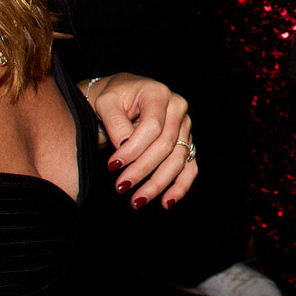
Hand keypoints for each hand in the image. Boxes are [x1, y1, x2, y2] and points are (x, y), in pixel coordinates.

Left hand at [83, 74, 197, 208]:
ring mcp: (185, 126)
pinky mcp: (187, 142)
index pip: (152, 127)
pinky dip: (181, 186)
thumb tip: (124, 145)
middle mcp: (177, 108)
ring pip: (178, 159)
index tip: (113, 166)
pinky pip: (190, 166)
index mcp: (158, 94)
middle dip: (142, 170)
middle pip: (166, 145)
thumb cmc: (113, 97)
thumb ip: (115, 121)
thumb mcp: (106, 102)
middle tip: (121, 186)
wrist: (121, 96)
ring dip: (158, 183)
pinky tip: (166, 201)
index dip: (134, 149)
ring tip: (137, 200)